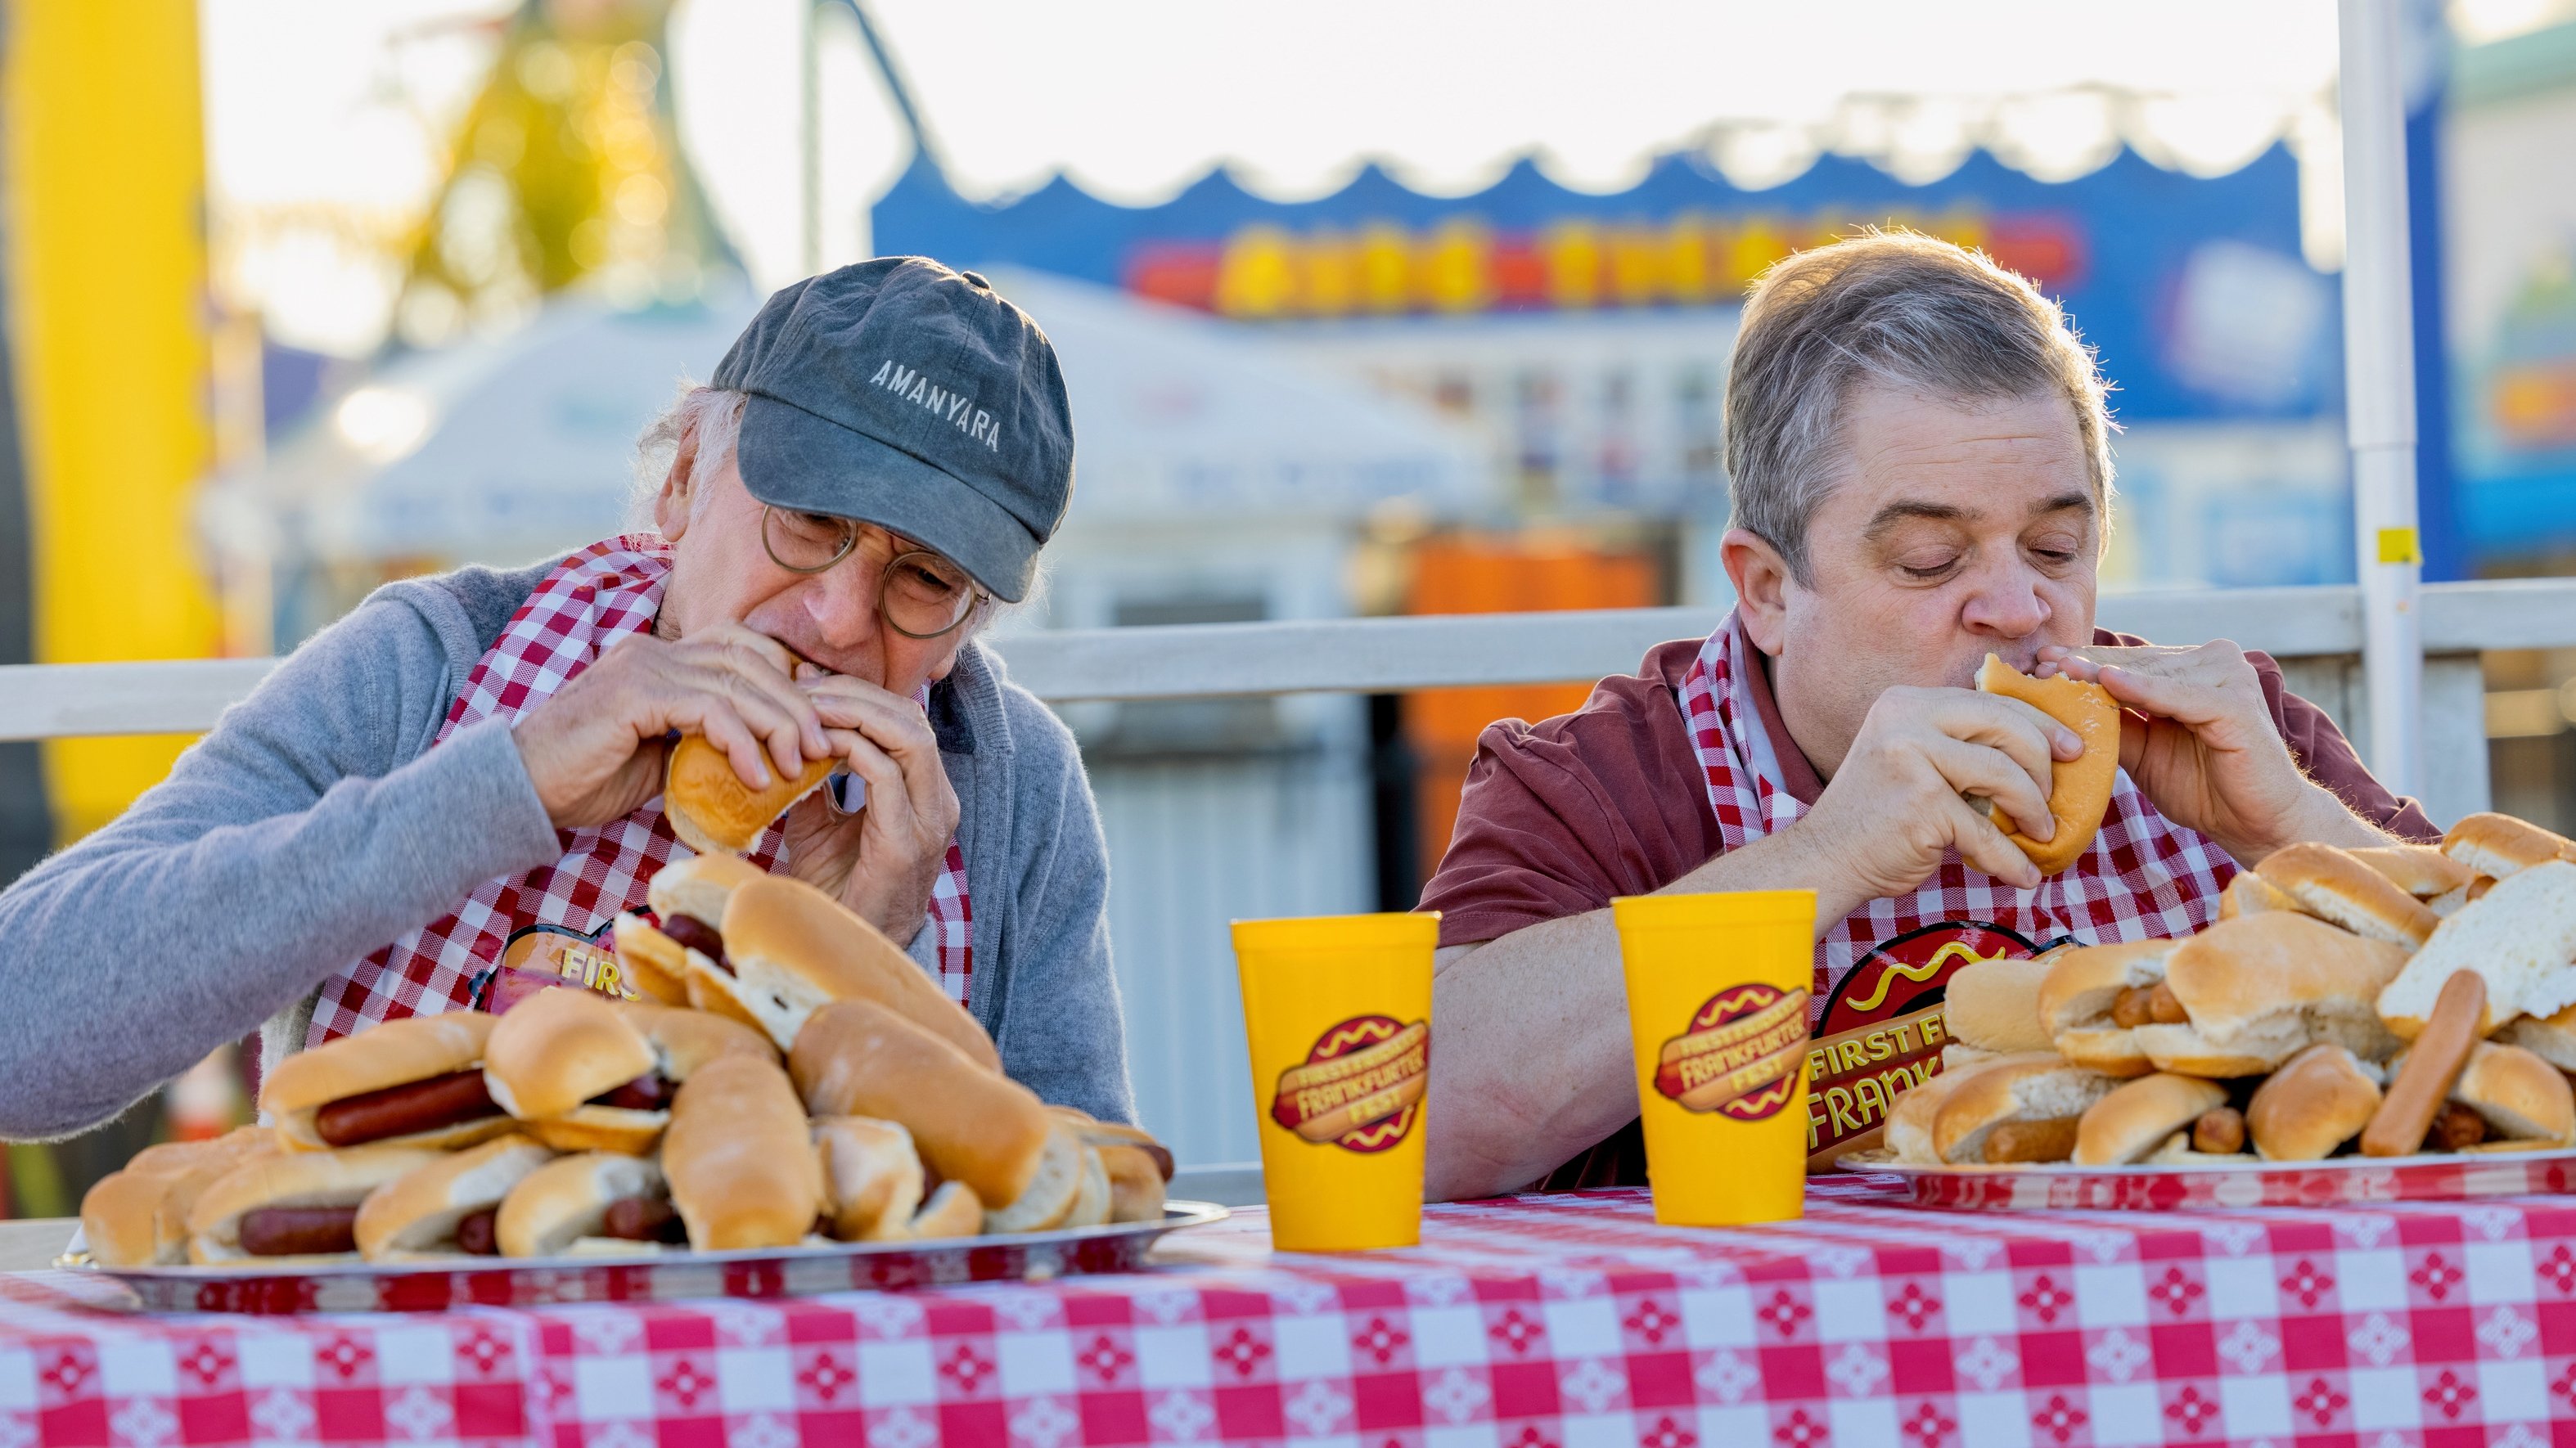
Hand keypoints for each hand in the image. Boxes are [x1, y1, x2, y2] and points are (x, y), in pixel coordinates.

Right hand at [512, 624, 827, 829]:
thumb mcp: (658, 760)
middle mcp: (653, 650)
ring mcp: (643, 666)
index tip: (812, 724)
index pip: (741, 648)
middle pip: (750, 658)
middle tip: (822, 747)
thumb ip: (699, 744)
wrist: (518, 792)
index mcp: (660, 658)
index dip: (785, 680)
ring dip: (778, 723)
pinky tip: (758, 777)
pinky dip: (742, 741)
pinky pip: (709, 708)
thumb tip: (752, 759)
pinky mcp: (634, 693)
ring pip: (737, 680)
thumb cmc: (582, 780)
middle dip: (795, 702)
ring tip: (799, 765)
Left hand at [778, 666, 960, 942]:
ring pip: (907, 736)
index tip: (807, 683)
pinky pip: (884, 774)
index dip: (858, 694)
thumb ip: (814, 779)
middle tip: (802, 686)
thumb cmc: (835, 890)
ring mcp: (930, 822)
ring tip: (805, 708)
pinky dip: (848, 749)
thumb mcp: (819, 822)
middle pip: (911, 717)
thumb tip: (786, 732)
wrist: (843, 952)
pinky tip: (811, 748)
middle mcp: (939, 802)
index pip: (906, 719)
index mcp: (925, 793)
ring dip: (852, 713)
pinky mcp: (907, 843)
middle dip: (854, 693)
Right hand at [1792, 686, 2084, 911]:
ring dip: (2033, 811)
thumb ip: (1959, 746)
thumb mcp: (1914, 759)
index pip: (1991, 702)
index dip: (2040, 724)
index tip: (2072, 748)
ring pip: (2004, 776)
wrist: (1827, 859)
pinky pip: (1986, 832)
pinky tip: (2023, 875)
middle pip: (2006, 728)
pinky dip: (2011, 859)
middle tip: (2057, 797)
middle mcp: (1907, 718)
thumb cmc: (1879, 815)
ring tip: (2040, 834)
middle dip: (2044, 765)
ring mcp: (1912, 757)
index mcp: (1908, 701)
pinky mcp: (1922, 803)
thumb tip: (2040, 751)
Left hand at [2034, 640, 2339, 863]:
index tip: (2037, 663)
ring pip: (2152, 672)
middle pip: (2137, 661)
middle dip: (2086, 664)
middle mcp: (2214, 663)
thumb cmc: (2203, 787)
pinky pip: (2178, 694)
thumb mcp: (2143, 752)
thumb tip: (2058, 706)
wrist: (2256, 823)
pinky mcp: (2235, 703)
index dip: (2084, 662)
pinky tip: (2106, 683)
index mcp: (2193, 670)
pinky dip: (2143, 689)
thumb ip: (2113, 723)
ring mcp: (2229, 678)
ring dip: (2104, 673)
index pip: (2129, 660)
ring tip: (2059, 671)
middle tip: (2039, 662)